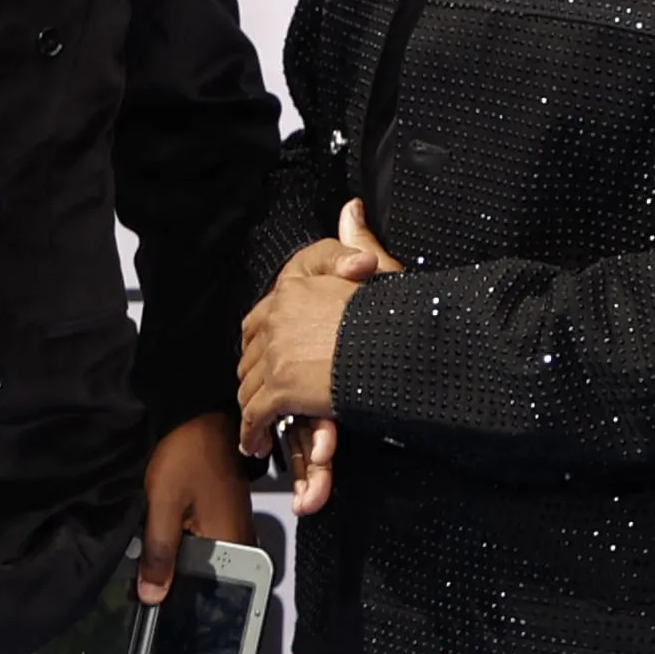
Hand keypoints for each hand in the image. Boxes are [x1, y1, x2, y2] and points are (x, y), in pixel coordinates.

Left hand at [138, 414, 253, 601]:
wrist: (199, 417)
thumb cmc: (187, 455)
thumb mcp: (163, 505)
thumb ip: (159, 553)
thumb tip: (153, 598)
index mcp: (232, 544)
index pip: (208, 594)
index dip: (175, 600)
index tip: (147, 600)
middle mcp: (240, 542)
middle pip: (204, 579)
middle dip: (171, 580)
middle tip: (140, 579)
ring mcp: (231, 531)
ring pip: (199, 563)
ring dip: (172, 564)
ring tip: (145, 564)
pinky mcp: (221, 520)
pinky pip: (199, 546)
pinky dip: (178, 548)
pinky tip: (157, 545)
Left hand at [237, 207, 400, 512]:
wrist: (404, 342)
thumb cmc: (399, 309)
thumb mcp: (380, 270)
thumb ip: (357, 244)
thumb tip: (350, 209)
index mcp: (297, 285)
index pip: (262, 313)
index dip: (260, 338)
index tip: (261, 353)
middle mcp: (278, 315)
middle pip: (251, 351)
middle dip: (254, 375)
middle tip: (259, 395)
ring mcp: (276, 352)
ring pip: (250, 383)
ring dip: (253, 406)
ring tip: (257, 425)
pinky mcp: (282, 387)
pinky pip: (256, 414)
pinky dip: (253, 431)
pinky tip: (255, 444)